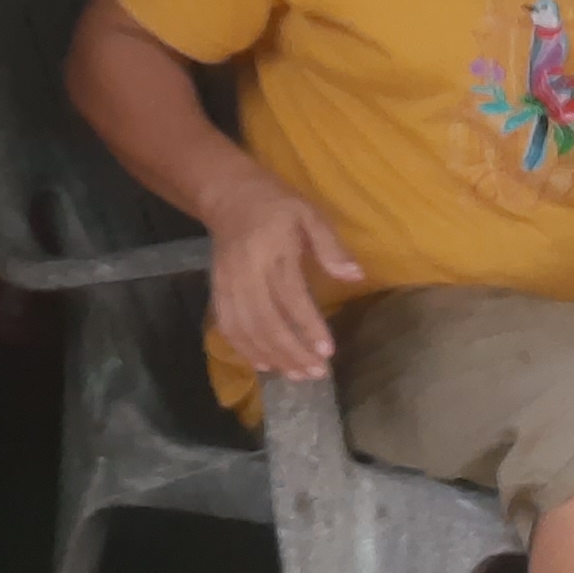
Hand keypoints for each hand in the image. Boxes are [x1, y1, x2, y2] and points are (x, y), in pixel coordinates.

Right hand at [204, 174, 361, 380]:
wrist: (228, 197)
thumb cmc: (277, 206)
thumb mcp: (309, 214)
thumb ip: (331, 246)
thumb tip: (356, 276)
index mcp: (272, 251)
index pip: (290, 296)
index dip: (308, 326)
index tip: (327, 351)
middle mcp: (246, 272)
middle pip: (266, 321)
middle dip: (292, 352)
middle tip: (317, 372)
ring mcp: (227, 284)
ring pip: (247, 330)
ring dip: (272, 357)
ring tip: (298, 375)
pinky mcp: (217, 291)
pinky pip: (228, 327)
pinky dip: (245, 350)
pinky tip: (265, 365)